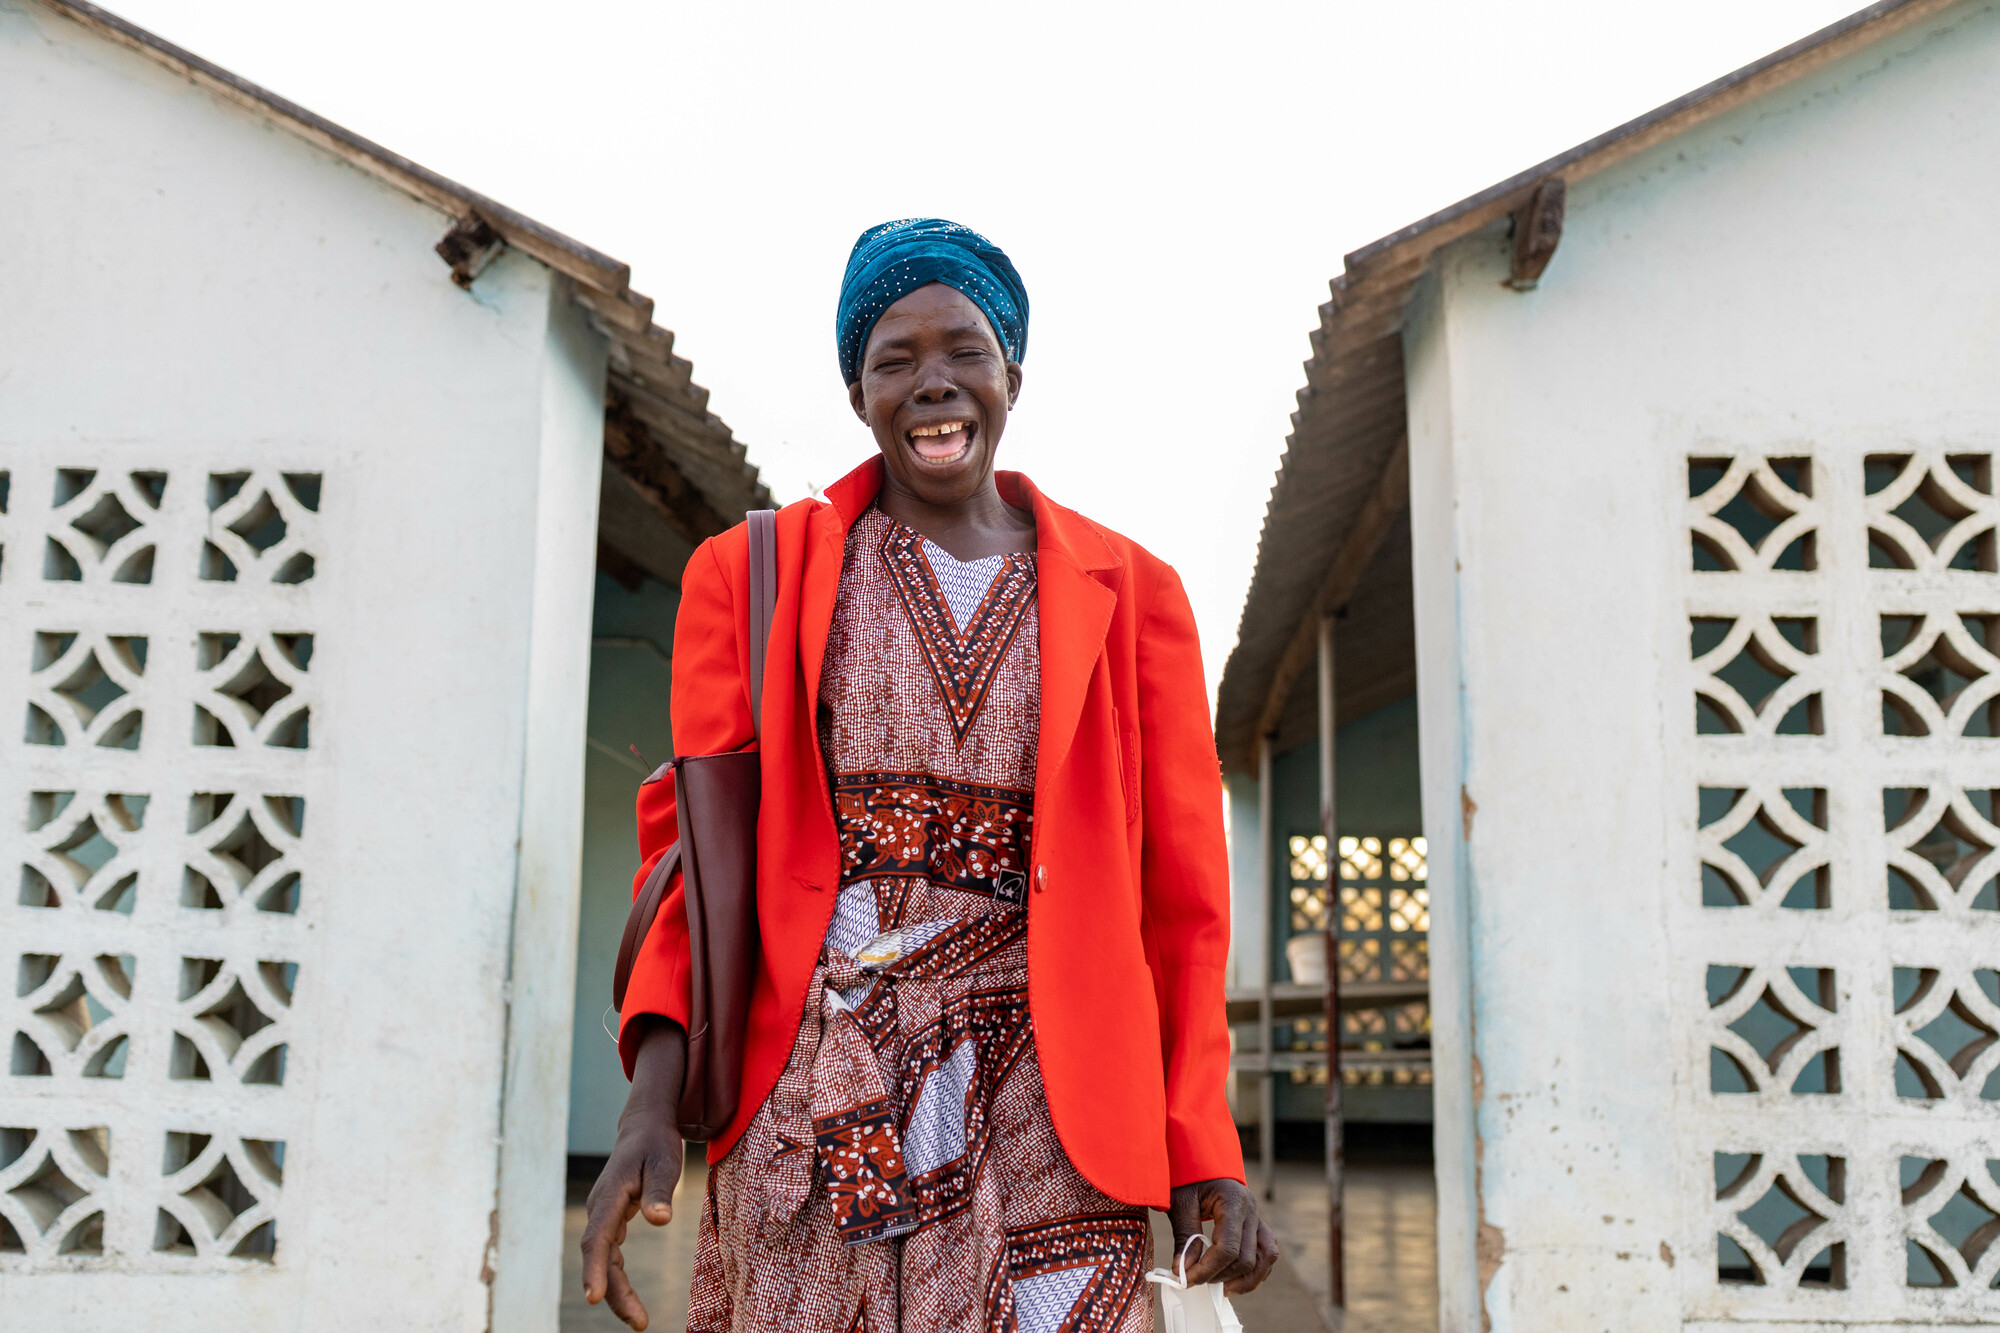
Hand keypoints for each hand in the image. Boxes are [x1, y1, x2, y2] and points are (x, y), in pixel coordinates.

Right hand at [580, 1017, 687, 1329]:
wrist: (644, 1127)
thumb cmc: (656, 1144)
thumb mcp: (665, 1162)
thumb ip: (660, 1191)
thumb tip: (658, 1220)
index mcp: (610, 1195)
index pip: (598, 1238)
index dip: (596, 1268)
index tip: (595, 1296)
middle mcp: (600, 1207)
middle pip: (598, 1255)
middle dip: (612, 1291)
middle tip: (638, 1321)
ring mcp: (602, 1215)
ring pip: (602, 1259)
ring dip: (616, 1290)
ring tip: (639, 1320)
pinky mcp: (610, 1220)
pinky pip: (609, 1255)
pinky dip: (616, 1277)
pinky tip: (630, 1301)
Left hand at [1166, 1177, 1278, 1295]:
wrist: (1200, 1155)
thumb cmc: (1188, 1176)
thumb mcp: (1180, 1202)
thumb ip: (1185, 1237)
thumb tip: (1183, 1271)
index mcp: (1233, 1201)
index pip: (1227, 1248)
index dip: (1207, 1270)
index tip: (1186, 1280)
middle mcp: (1252, 1210)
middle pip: (1246, 1257)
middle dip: (1220, 1275)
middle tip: (1195, 1280)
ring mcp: (1258, 1217)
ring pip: (1266, 1258)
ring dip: (1245, 1279)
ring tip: (1222, 1289)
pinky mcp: (1257, 1224)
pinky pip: (1267, 1253)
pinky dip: (1256, 1270)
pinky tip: (1237, 1280)